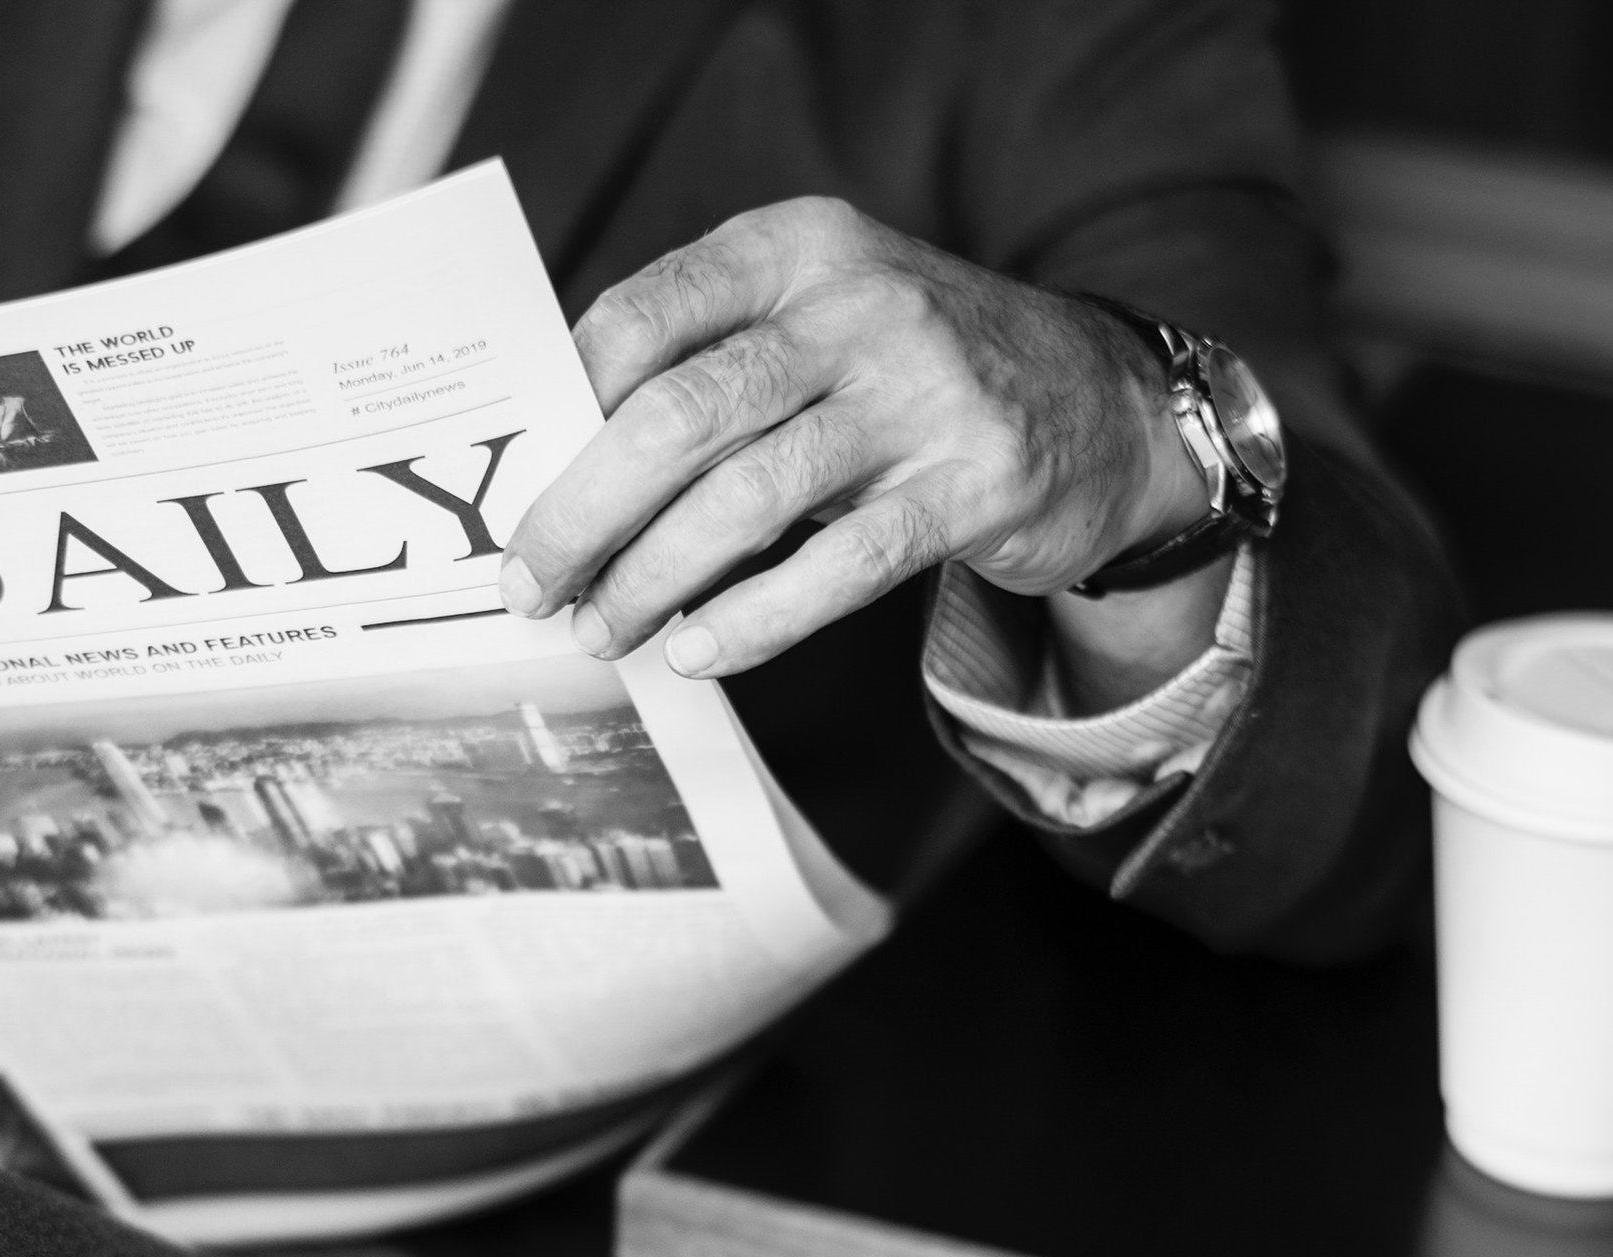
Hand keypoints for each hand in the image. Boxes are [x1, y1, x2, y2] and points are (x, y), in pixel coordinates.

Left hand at [499, 197, 1212, 677]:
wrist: (1101, 404)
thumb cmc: (911, 377)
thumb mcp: (816, 323)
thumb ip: (709, 368)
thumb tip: (560, 474)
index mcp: (796, 247)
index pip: (643, 315)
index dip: (562, 406)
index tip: (510, 489)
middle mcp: (858, 305)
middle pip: (678, 415)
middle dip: (582, 513)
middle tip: (530, 585)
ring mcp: (921, 396)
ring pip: (748, 499)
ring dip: (652, 578)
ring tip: (602, 630)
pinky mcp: (970, 488)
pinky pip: (839, 567)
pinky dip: (753, 620)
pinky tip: (695, 652)